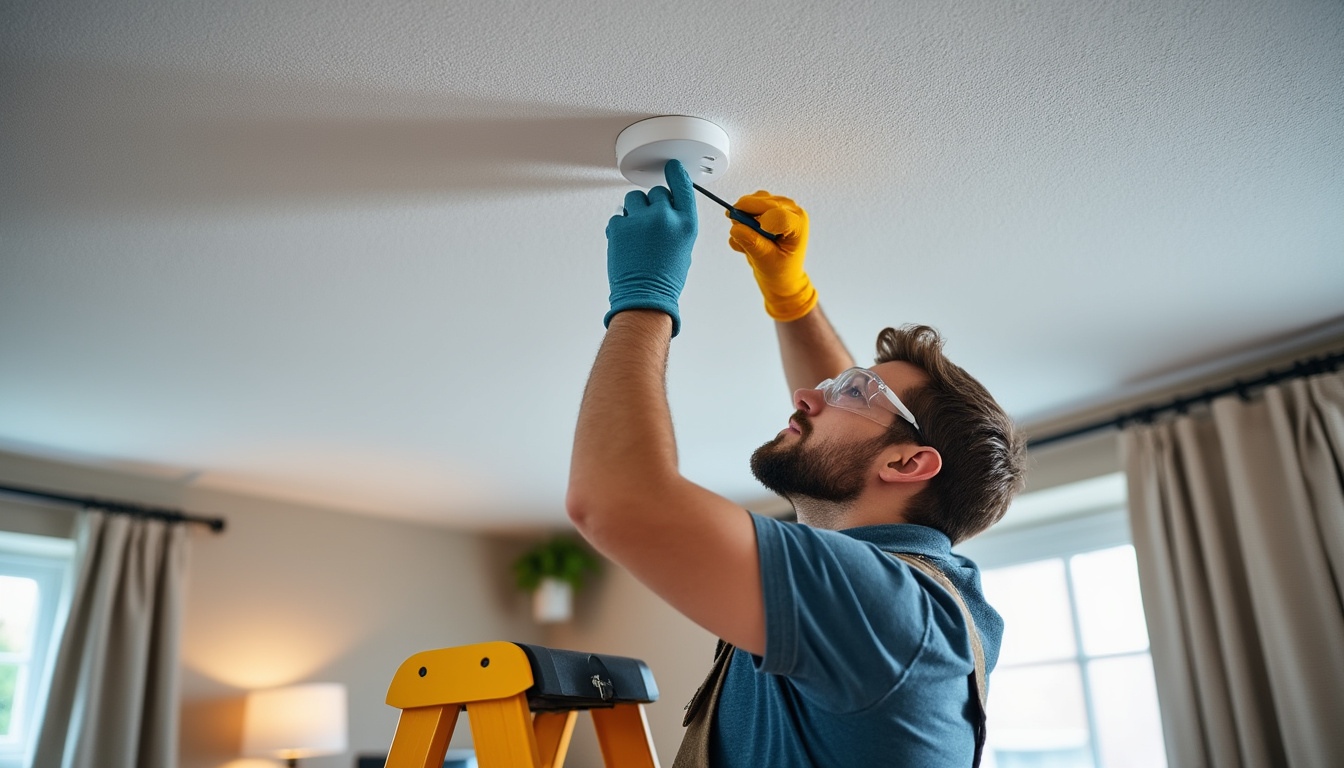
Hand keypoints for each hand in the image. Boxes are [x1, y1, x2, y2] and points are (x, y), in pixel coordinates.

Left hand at [604, 160, 698, 336]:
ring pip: (634, 199)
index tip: (671, 167)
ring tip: (637, 233)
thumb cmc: (665, 278)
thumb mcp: (684, 247)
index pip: (682, 186)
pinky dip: (621, 226)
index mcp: (686, 223)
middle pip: (656, 192)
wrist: (645, 297)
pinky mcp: (619, 226)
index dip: (675, 174)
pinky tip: (627, 242)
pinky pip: (618, 215)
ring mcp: (640, 220)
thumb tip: (665, 208)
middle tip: (650, 225)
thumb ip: (677, 223)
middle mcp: (665, 216)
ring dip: (634, 211)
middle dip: (652, 205)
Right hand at [727, 192, 816, 320]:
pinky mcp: (766, 208)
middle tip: (738, 235)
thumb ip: (753, 244)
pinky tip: (746, 238)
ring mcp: (778, 207)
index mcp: (797, 224)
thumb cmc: (779, 270)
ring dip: (742, 220)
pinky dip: (740, 221)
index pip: (778, 214)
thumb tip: (735, 228)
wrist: (780, 275)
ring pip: (752, 201)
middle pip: (762, 202)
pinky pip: (746, 206)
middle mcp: (790, 210)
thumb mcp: (766, 261)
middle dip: (745, 217)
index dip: (760, 222)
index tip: (752, 234)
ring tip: (746, 241)